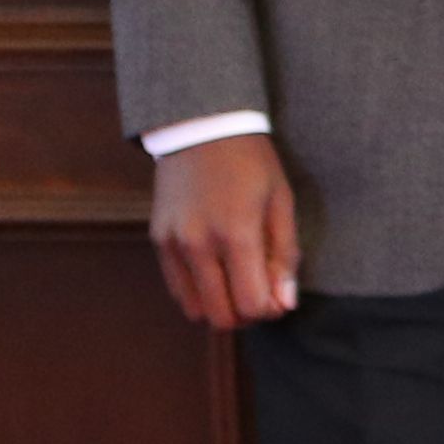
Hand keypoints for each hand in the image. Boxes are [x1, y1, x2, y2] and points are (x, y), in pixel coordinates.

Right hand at [151, 136, 299, 326]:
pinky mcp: (158, 240)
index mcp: (236, 233)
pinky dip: (199, 292)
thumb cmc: (252, 163)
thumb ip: (285, 256)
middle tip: (259, 291)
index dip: (270, 309)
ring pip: (195, 310)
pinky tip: (216, 269)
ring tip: (237, 280)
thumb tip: (284, 304)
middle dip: (246, 314)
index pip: (251, 304)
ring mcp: (173, 244)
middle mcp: (199, 244)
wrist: (202, 126)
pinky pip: (177, 290)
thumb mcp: (281, 202)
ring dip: (220, 306)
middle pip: (221, 317)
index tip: (278, 295)